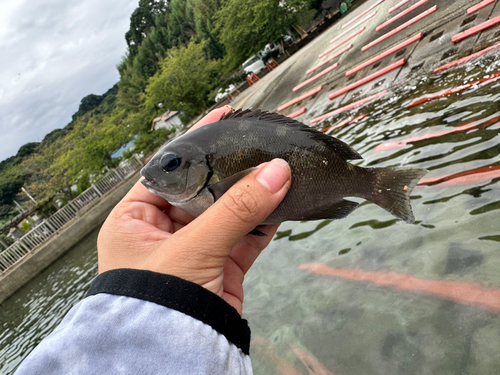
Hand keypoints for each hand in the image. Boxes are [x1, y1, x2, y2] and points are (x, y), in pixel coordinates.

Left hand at [97, 106, 291, 314]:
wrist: (174, 355)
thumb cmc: (161, 298)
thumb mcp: (194, 246)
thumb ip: (237, 208)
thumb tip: (278, 171)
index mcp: (136, 218)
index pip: (169, 168)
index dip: (196, 143)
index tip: (223, 117)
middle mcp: (163, 230)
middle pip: (204, 188)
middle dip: (231, 169)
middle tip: (258, 142)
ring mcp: (195, 248)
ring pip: (229, 210)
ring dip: (252, 194)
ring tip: (277, 167)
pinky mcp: (221, 265)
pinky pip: (245, 235)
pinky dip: (264, 220)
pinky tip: (281, 200)